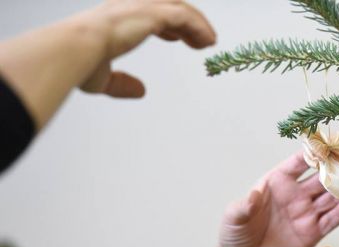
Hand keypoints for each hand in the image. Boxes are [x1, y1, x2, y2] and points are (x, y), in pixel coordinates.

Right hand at [0, 0, 215, 127]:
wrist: (74, 49)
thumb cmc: (80, 62)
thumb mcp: (103, 77)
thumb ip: (121, 84)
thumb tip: (141, 91)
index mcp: (117, 17)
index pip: (149, 12)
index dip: (167, 24)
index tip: (178, 38)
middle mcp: (130, 6)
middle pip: (168, 5)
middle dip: (187, 21)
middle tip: (201, 40)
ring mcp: (141, 7)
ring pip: (180, 7)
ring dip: (198, 24)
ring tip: (210, 42)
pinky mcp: (151, 13)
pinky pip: (184, 16)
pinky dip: (199, 27)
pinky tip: (208, 41)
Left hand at [173, 152, 338, 246]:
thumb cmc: (235, 236)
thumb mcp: (234, 217)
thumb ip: (244, 205)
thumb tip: (254, 194)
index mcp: (276, 183)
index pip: (299, 163)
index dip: (315, 155)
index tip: (331, 147)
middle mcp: (294, 195)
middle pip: (322, 178)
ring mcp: (305, 213)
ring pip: (331, 197)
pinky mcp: (312, 233)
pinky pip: (331, 220)